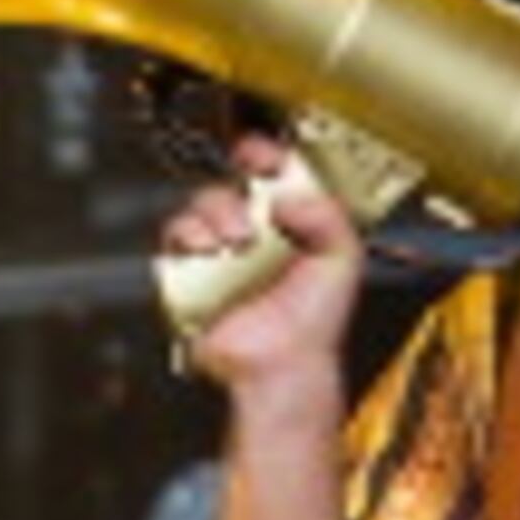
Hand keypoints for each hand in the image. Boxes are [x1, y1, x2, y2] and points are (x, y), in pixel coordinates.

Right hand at [156, 135, 357, 383]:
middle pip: (229, 182)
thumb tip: (290, 195)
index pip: (271, 171)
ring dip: (216, 214)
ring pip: (201, 205)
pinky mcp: (191, 270)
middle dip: (237, 190)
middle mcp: (252, 230)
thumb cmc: (314, 321)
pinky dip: (190, 237)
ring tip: (237, 241)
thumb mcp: (342, 258)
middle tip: (251, 212)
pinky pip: (177, 237)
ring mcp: (220, 250)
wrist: (282, 364)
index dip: (263, 155)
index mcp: (290, 221)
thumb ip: (329, 215)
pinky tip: (211, 253)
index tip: (260, 155)